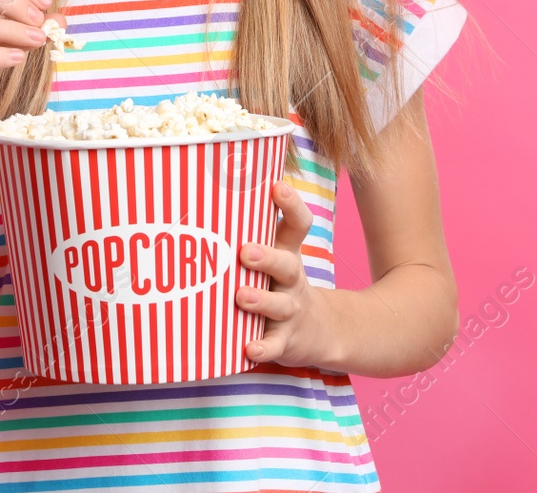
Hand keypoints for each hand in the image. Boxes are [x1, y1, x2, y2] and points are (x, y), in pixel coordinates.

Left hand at [234, 180, 340, 368]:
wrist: (319, 331)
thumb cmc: (281, 285)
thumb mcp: (278, 257)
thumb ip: (255, 232)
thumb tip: (216, 186)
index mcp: (288, 255)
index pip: (297, 225)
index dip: (291, 205)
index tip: (277, 186)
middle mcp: (291, 281)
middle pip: (286, 265)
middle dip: (266, 257)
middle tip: (244, 251)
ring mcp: (290, 311)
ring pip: (279, 305)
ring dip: (261, 301)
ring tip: (242, 296)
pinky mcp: (286, 340)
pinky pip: (274, 345)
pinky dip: (263, 348)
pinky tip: (249, 349)